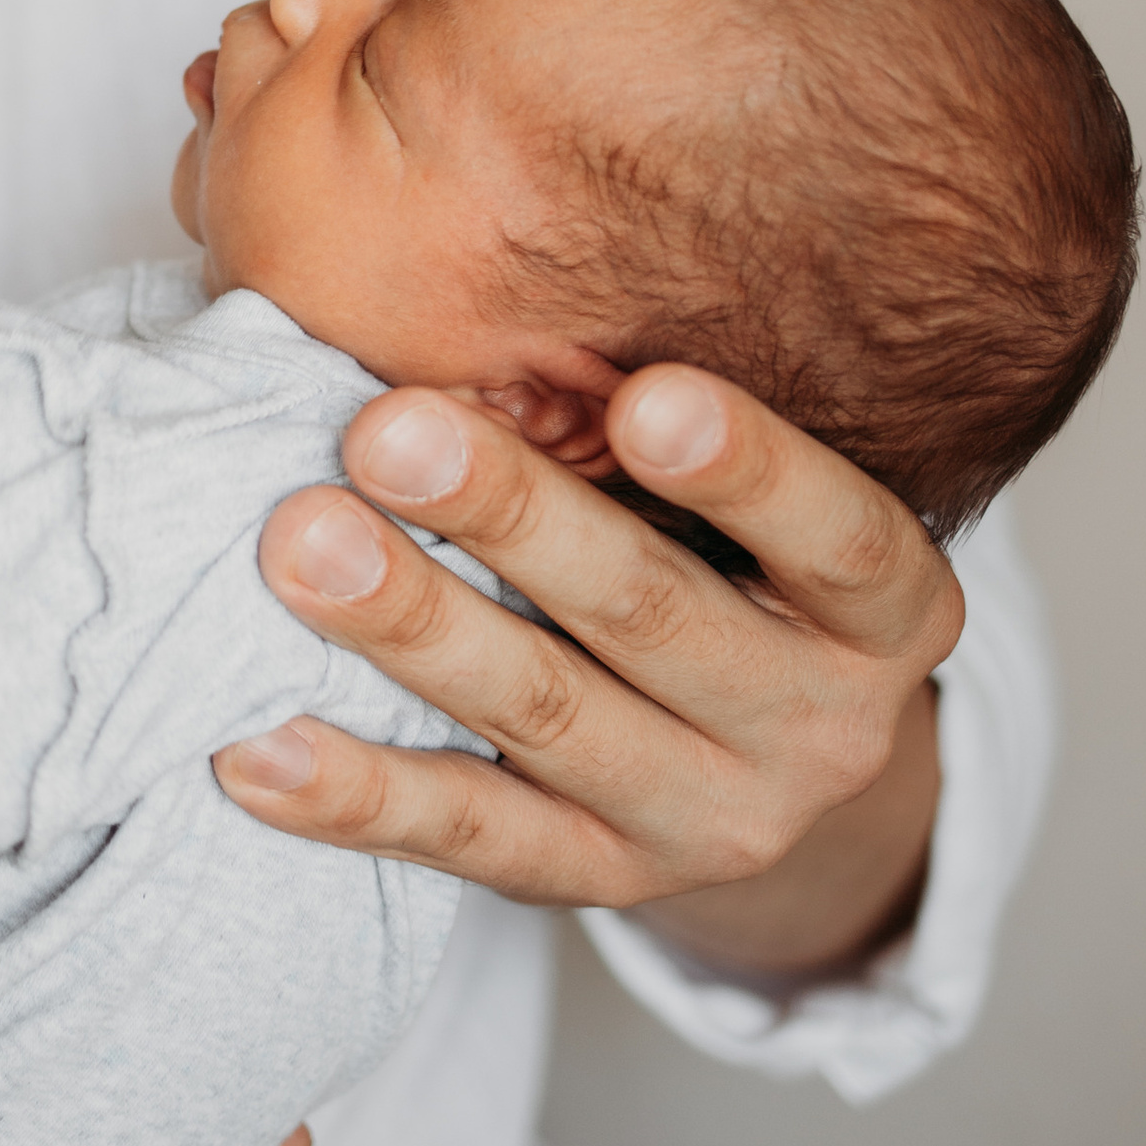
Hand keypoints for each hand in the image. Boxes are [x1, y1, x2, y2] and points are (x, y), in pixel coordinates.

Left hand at [216, 368, 961, 973]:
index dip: (746, 469)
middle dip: (512, 516)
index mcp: (887, 612)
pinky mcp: (599, 882)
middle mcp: (820, 727)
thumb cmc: (741, 557)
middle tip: (384, 431)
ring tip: (302, 544)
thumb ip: (679, 410)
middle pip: (653, 612)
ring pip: (543, 717)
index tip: (647, 395)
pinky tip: (257, 748)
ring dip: (412, 627)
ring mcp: (708, 820)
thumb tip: (516, 263)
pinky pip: (466, 837)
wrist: (763, 758)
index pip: (839, 536)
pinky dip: (355, 794)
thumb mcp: (776, 494)